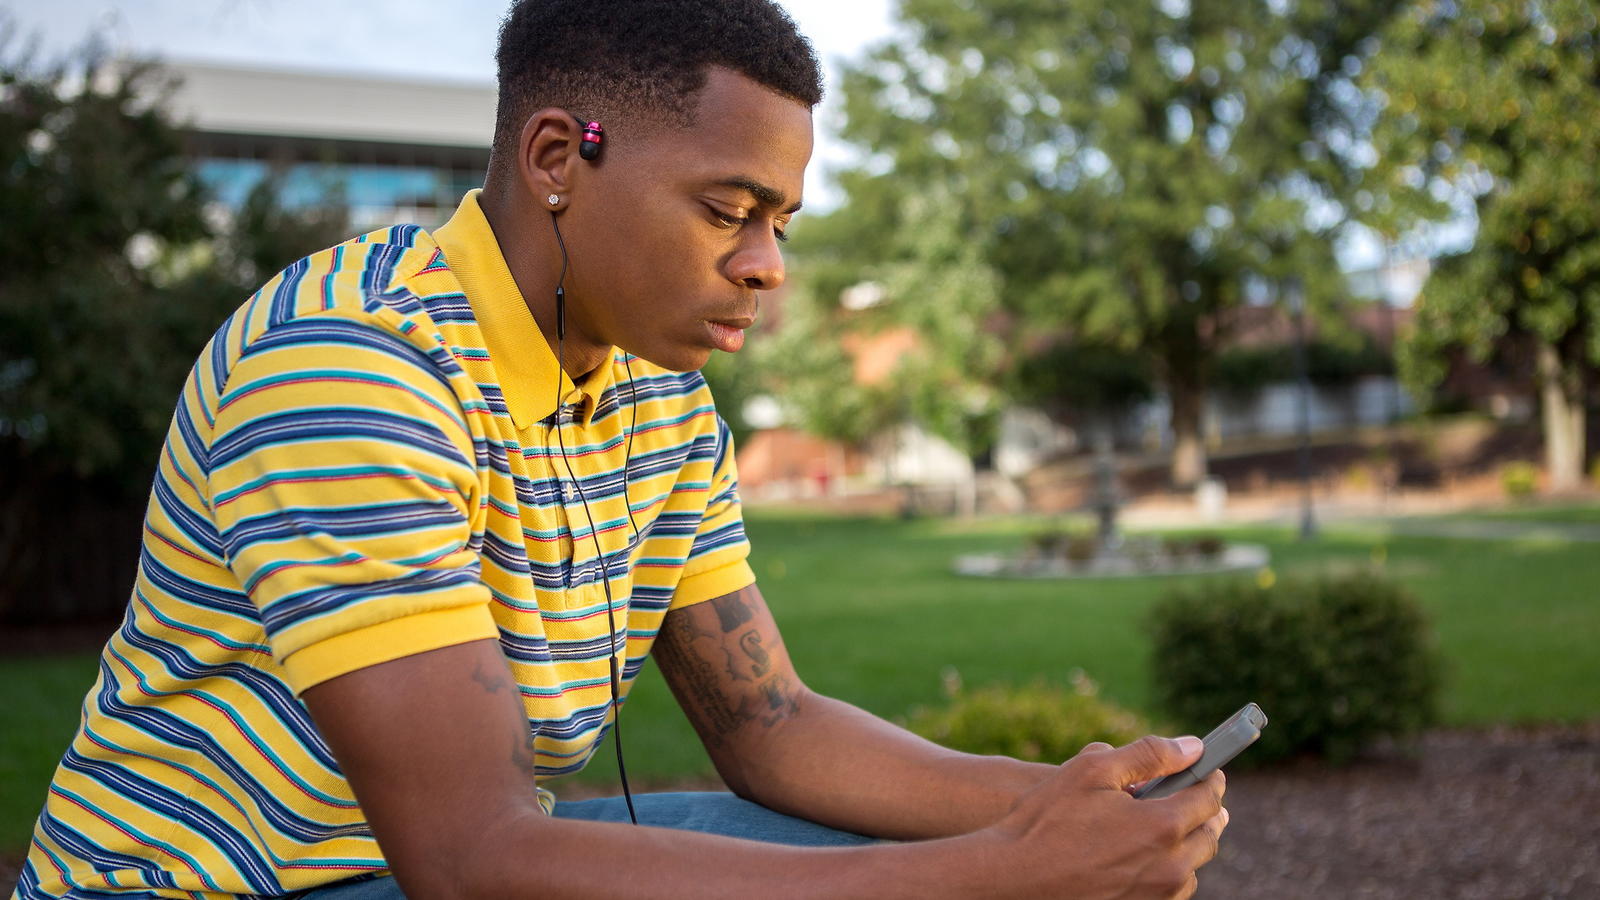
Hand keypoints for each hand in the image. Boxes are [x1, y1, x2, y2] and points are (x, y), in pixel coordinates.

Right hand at [977, 735, 1227, 898]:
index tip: (1206, 769)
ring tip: (1163, 827)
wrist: (1013, 878)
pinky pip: (1171, 890)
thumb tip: (1191, 746)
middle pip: (1209, 835)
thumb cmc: (1046, 820)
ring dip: (1186, 844)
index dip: (1210, 777)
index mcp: (1163, 825)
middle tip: (1190, 796)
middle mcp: (1170, 866)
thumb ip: (1148, 754)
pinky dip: (1168, 869)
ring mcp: (1158, 895)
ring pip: (1192, 867)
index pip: (1209, 797)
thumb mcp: (1092, 770)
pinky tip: (1142, 855)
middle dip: (1205, 811)